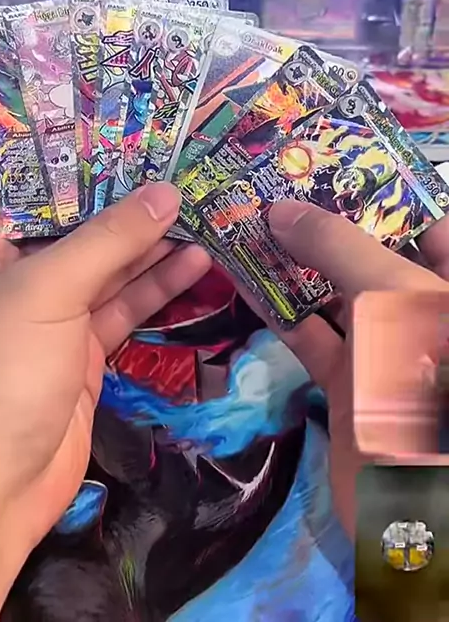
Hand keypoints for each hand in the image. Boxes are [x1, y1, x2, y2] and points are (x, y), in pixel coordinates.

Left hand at [0, 177, 210, 621]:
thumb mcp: (46, 291)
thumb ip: (108, 240)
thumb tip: (165, 192)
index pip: (26, 183)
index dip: (74, 157)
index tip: (130, 133)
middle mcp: (14, 272)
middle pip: (76, 222)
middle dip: (127, 198)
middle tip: (182, 166)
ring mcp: (52, 313)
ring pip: (108, 264)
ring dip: (153, 241)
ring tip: (203, 209)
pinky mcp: (84, 349)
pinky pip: (125, 305)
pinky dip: (160, 285)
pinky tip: (197, 261)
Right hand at [248, 199, 448, 538]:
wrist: (418, 510)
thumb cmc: (425, 378)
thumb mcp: (392, 297)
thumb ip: (338, 246)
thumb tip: (280, 207)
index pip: (422, 217)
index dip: (377, 186)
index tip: (323, 155)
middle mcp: (419, 308)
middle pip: (370, 249)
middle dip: (324, 217)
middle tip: (269, 178)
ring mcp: (382, 347)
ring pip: (332, 288)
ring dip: (291, 259)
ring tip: (245, 215)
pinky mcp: (344, 382)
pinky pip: (306, 332)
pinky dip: (275, 306)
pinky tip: (240, 275)